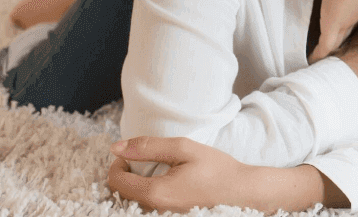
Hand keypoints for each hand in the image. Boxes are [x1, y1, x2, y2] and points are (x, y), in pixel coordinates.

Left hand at [107, 136, 250, 212]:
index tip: (133, 151)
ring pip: (133, 198)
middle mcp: (154, 209)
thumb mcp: (184, 149)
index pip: (116, 181)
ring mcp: (162, 215)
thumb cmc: (216, 169)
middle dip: (127, 172)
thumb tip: (117, 147)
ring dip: (137, 181)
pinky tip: (167, 180)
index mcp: (155, 192)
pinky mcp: (169, 216)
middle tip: (146, 157)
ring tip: (158, 167)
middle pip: (122, 192)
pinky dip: (148, 190)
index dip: (118, 162)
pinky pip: (147, 204)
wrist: (241, 192)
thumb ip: (149, 147)